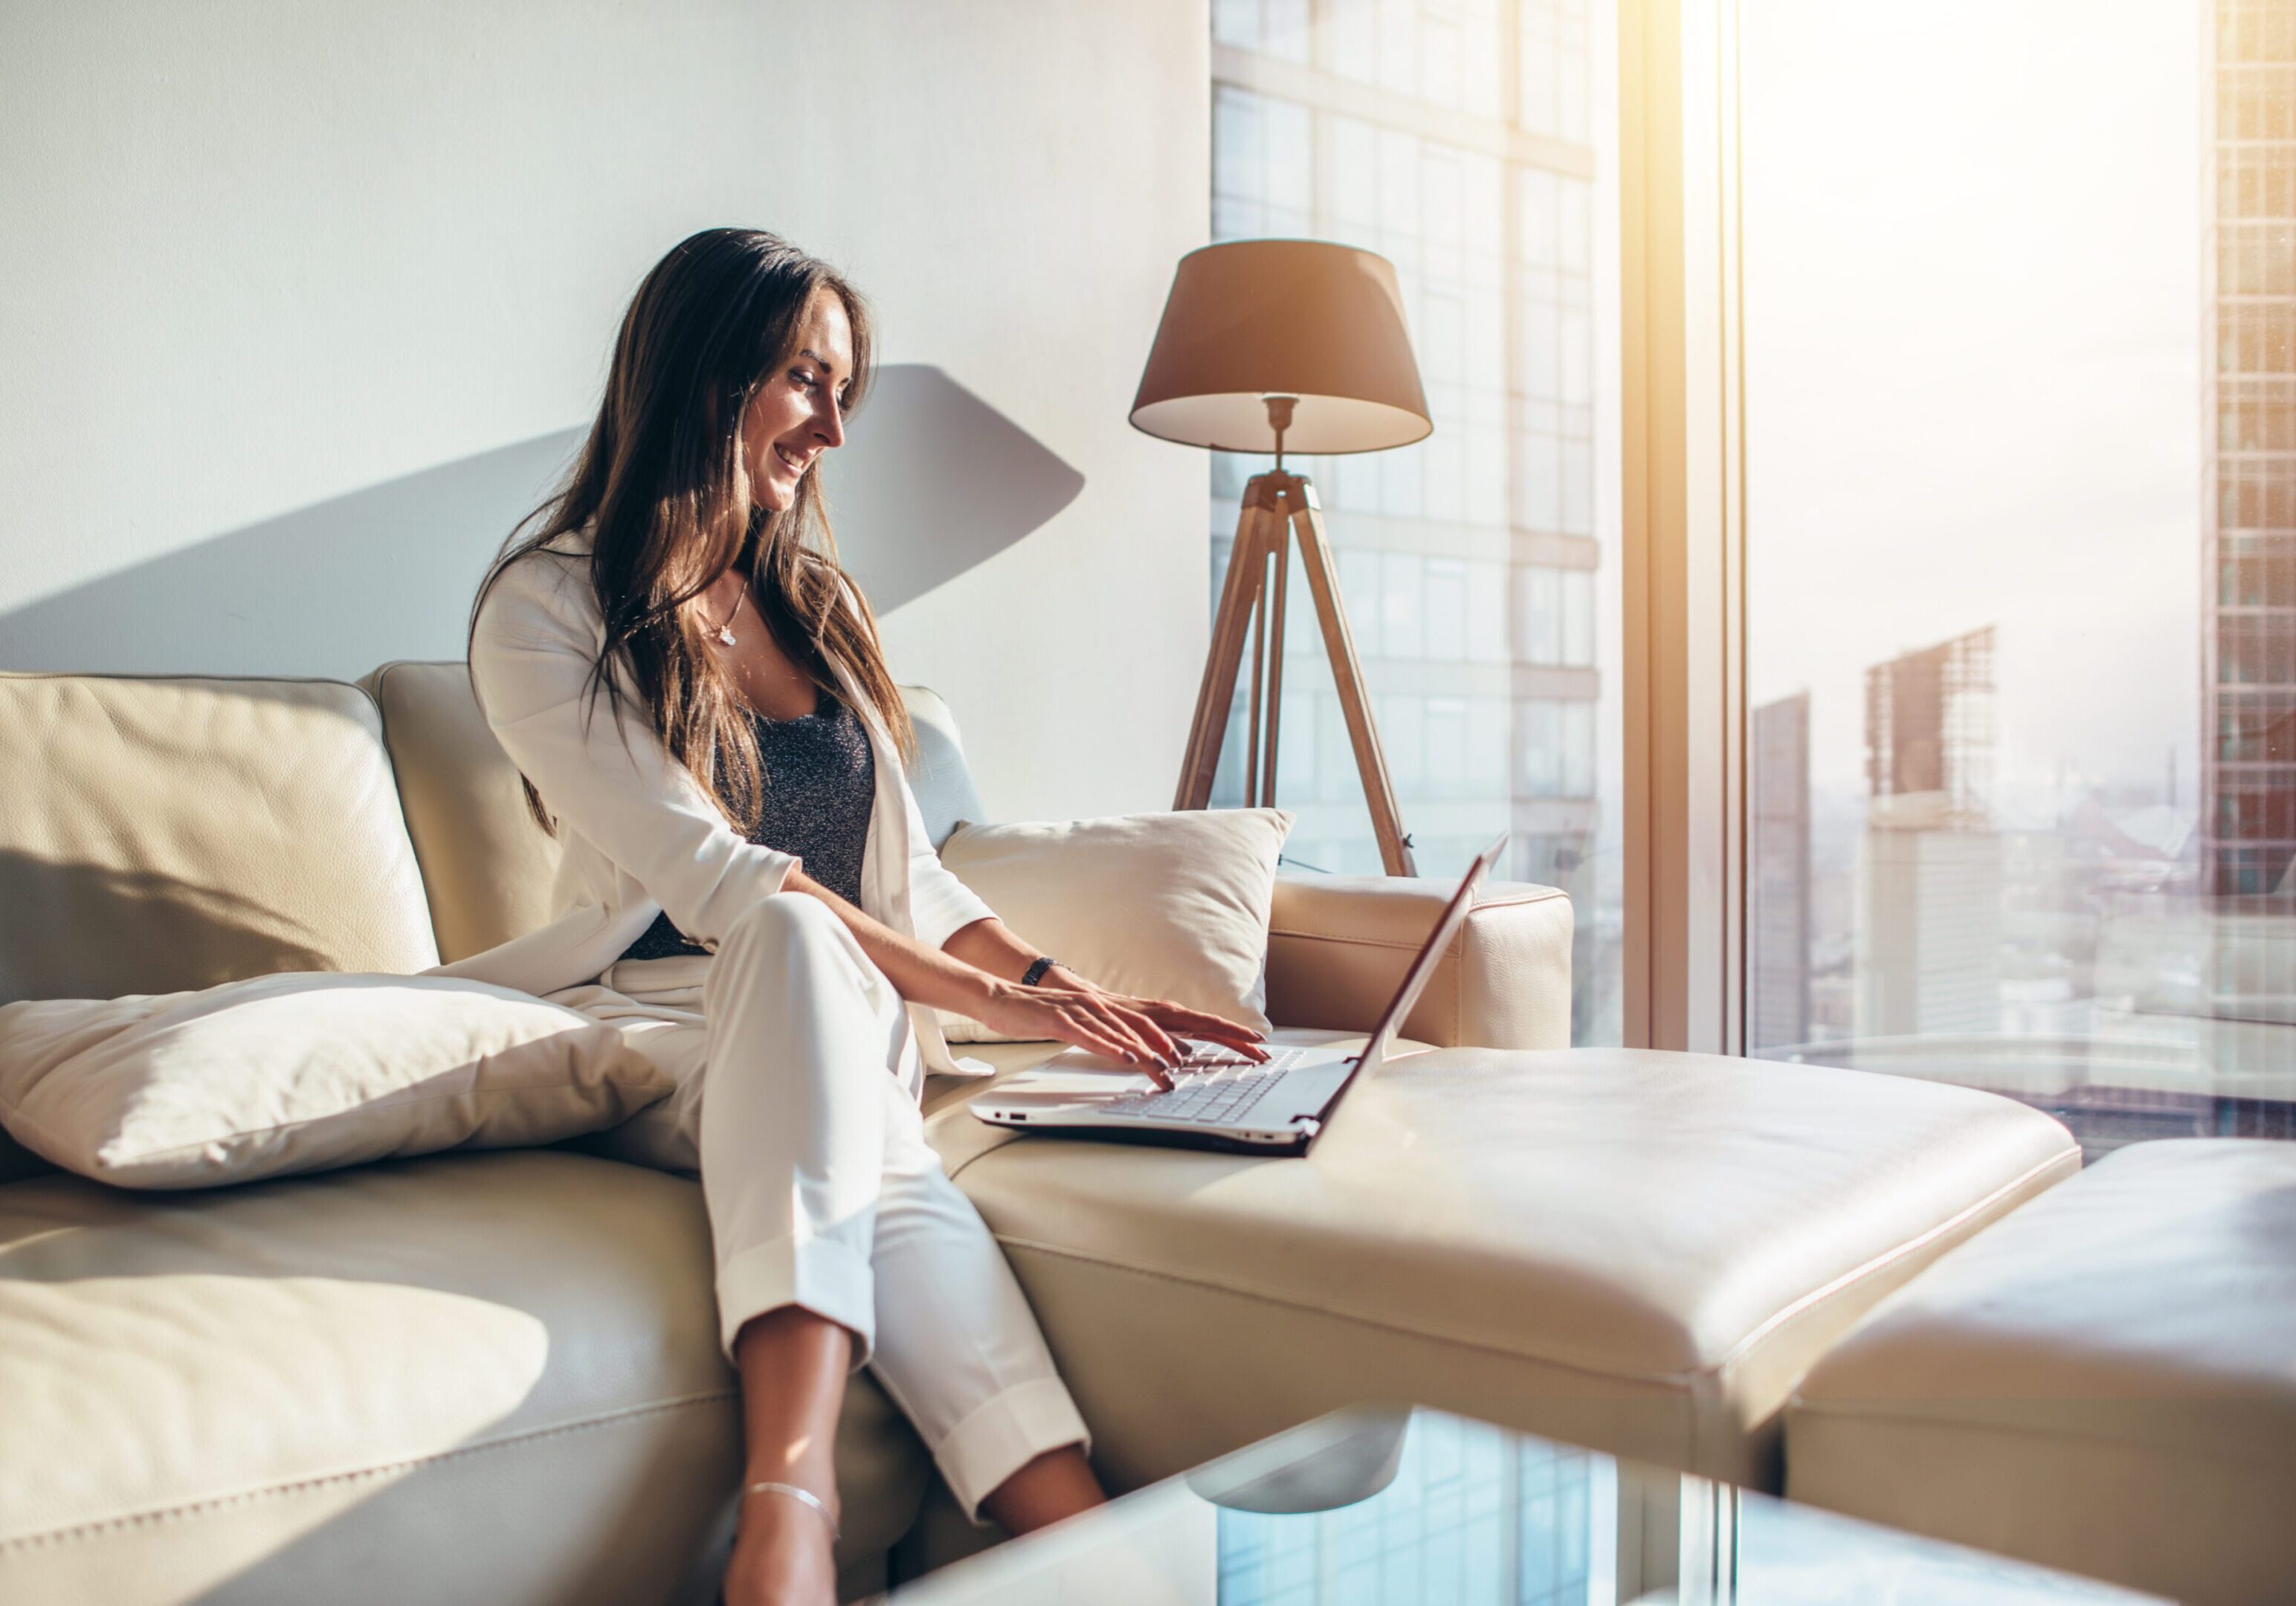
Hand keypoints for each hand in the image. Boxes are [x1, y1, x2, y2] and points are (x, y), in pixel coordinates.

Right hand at [967, 983, 1266, 1088]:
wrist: (1004, 998)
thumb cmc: (1054, 1017)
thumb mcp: (1105, 1029)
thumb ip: (1140, 1039)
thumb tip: (1176, 1054)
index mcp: (1129, 1009)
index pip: (1185, 1017)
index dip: (1222, 1028)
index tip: (1256, 1041)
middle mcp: (1116, 1005)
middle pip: (1173, 1018)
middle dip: (1213, 1032)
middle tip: (1247, 1046)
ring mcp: (1089, 1010)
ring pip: (1131, 1029)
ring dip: (1157, 1047)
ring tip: (1180, 1064)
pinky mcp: (1061, 1019)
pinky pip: (1090, 1035)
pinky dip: (1109, 1046)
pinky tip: (1125, 1058)